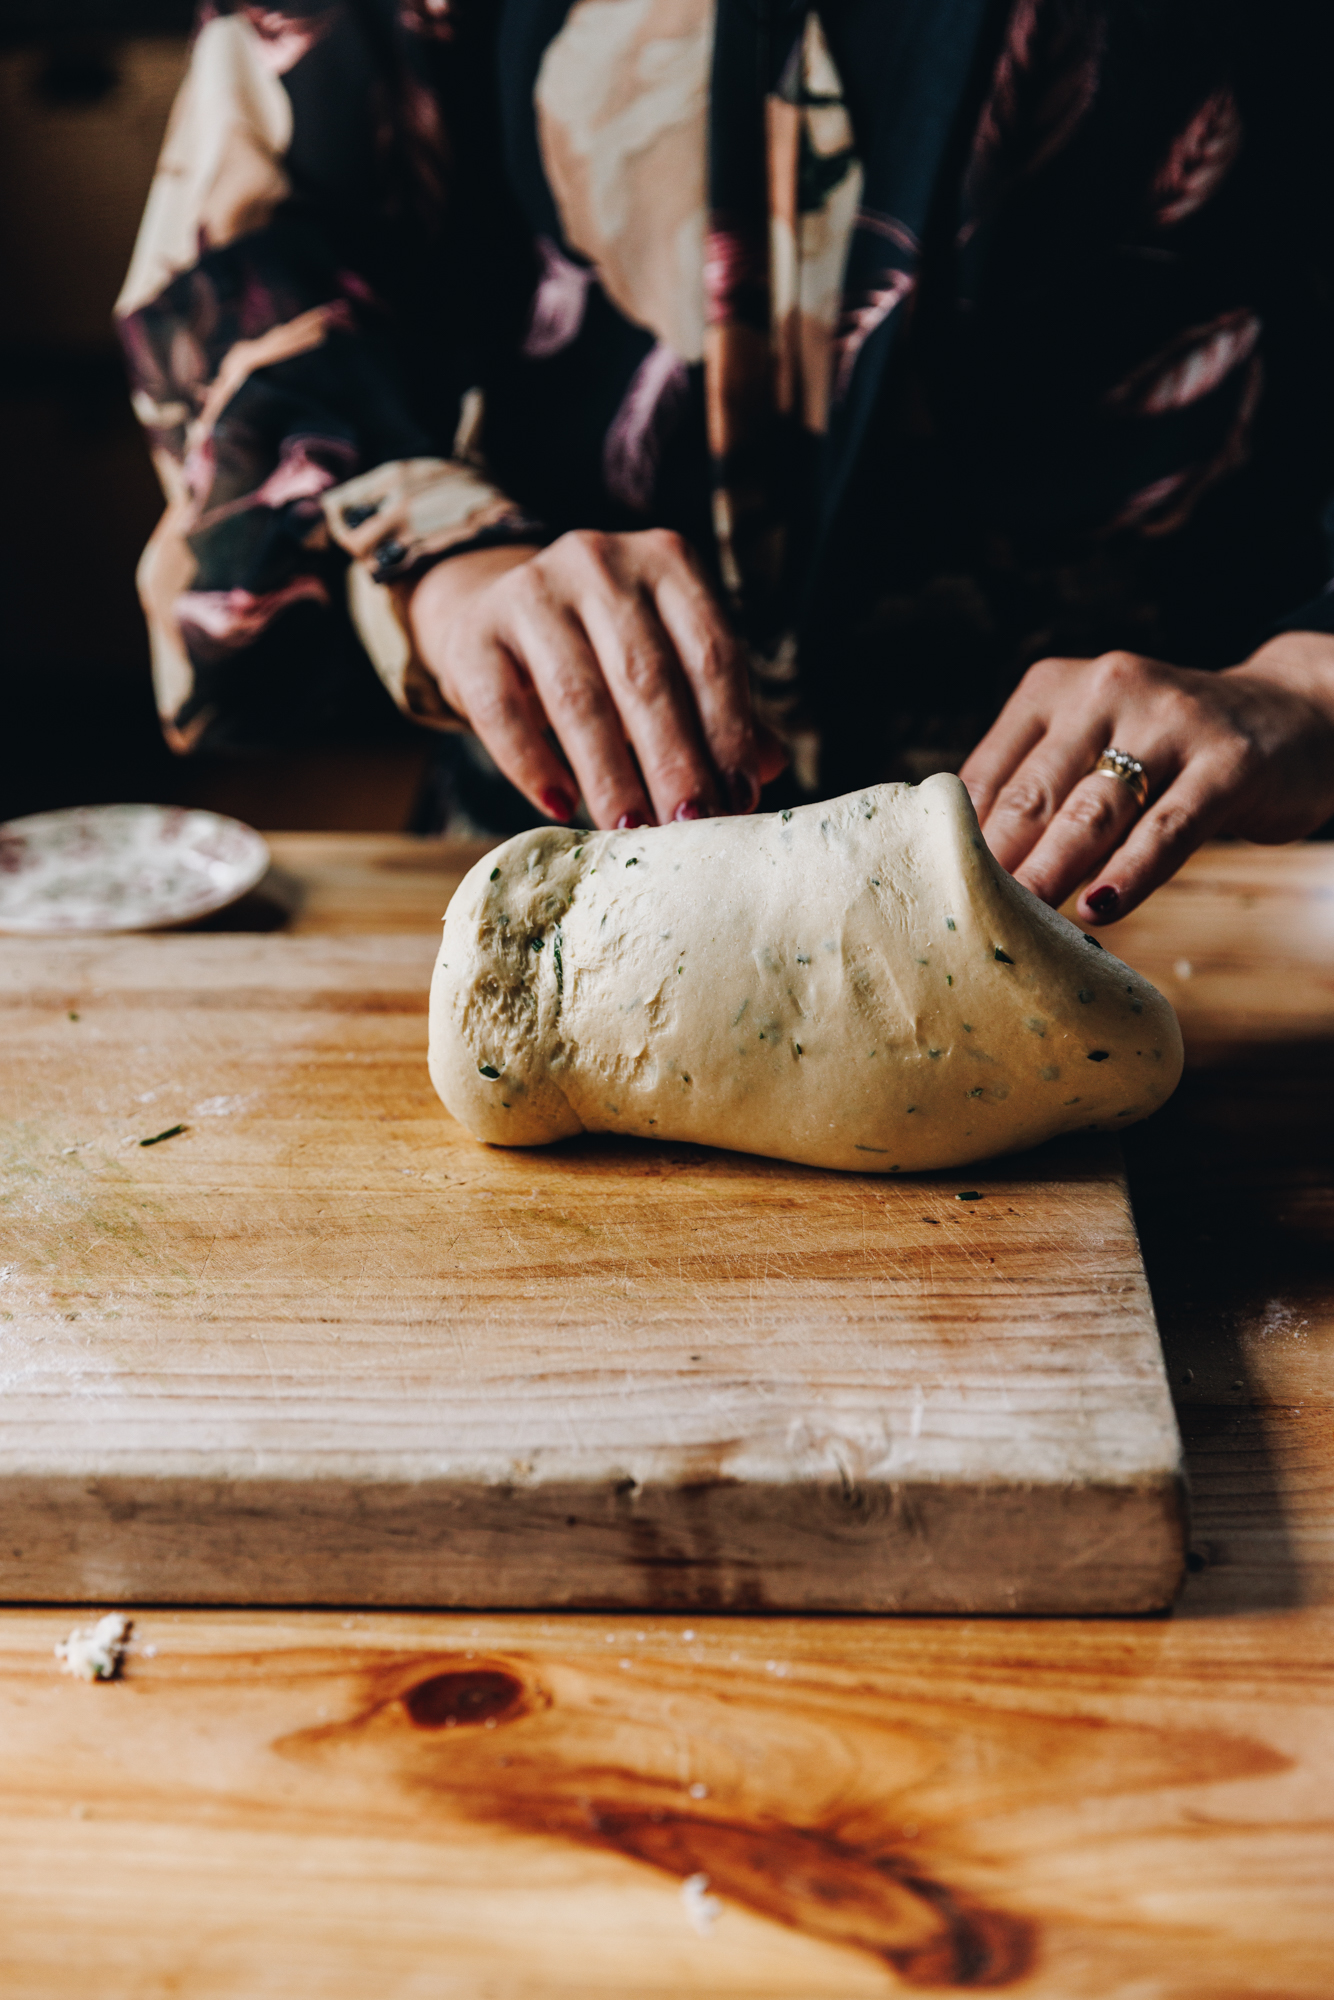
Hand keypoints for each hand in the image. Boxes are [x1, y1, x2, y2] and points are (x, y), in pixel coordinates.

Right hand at [408, 529, 785, 828]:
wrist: (493, 616)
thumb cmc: (603, 649)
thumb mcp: (667, 660)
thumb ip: (717, 707)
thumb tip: (771, 768)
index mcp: (666, 562)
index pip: (711, 651)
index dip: (729, 730)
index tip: (740, 797)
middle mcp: (599, 561)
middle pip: (647, 675)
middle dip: (674, 760)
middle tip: (692, 826)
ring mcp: (530, 590)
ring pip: (577, 695)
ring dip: (610, 773)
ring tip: (633, 831)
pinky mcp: (474, 635)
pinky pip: (502, 709)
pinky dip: (533, 763)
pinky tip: (561, 806)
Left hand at [959, 632, 1333, 923]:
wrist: (1291, 716)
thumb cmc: (1167, 752)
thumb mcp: (1094, 747)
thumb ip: (1035, 788)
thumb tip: (956, 865)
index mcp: (1055, 688)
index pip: (990, 772)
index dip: (961, 839)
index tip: (936, 893)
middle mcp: (1106, 689)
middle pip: (1034, 793)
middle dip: (996, 862)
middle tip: (964, 917)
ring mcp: (1170, 721)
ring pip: (1094, 811)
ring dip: (1051, 872)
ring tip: (1018, 920)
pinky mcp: (1228, 763)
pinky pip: (1169, 829)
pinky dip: (1130, 873)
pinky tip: (1100, 909)